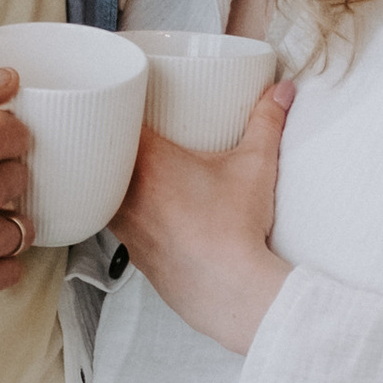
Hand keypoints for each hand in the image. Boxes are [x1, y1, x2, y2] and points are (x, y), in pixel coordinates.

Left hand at [111, 81, 294, 354]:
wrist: (230, 291)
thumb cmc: (236, 229)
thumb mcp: (255, 167)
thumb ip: (266, 122)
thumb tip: (281, 91)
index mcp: (148, 163)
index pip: (114, 122)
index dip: (116, 106)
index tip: (127, 98)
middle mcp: (126, 193)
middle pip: (101, 155)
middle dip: (114, 140)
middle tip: (133, 129)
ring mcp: (125, 226)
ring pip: (103, 191)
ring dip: (114, 178)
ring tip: (135, 167)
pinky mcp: (132, 252)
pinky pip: (116, 222)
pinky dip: (124, 210)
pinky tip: (143, 208)